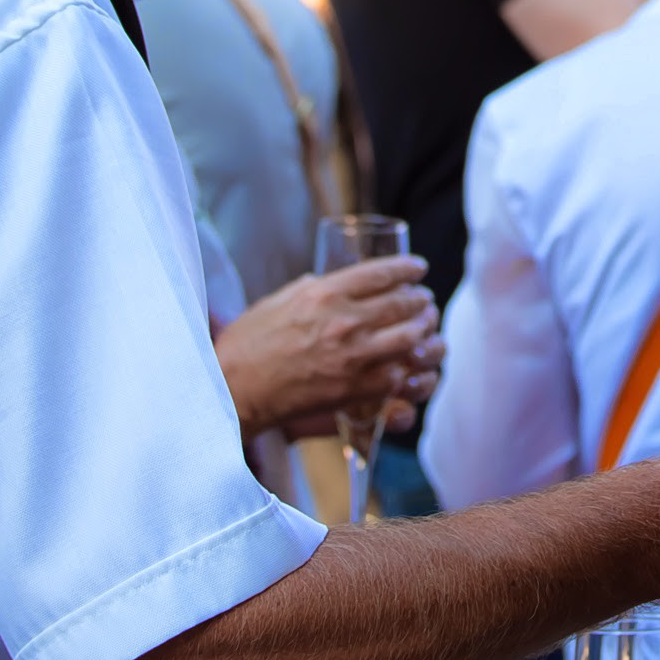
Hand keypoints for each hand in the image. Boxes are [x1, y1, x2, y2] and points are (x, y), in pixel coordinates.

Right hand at [215, 257, 442, 439]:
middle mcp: (343, 321)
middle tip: (425, 299)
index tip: (419, 268)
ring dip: (424, 329)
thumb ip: (312, 289)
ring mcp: (352, 357)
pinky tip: (413, 362)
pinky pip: (398, 375)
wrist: (234, 391)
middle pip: (402, 303)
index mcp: (324, 293)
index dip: (407, 269)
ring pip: (409, 336)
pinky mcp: (354, 390)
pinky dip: (410, 367)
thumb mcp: (278, 300)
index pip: (381, 273)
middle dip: (420, 299)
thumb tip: (334, 281)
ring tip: (425, 326)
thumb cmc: (248, 344)